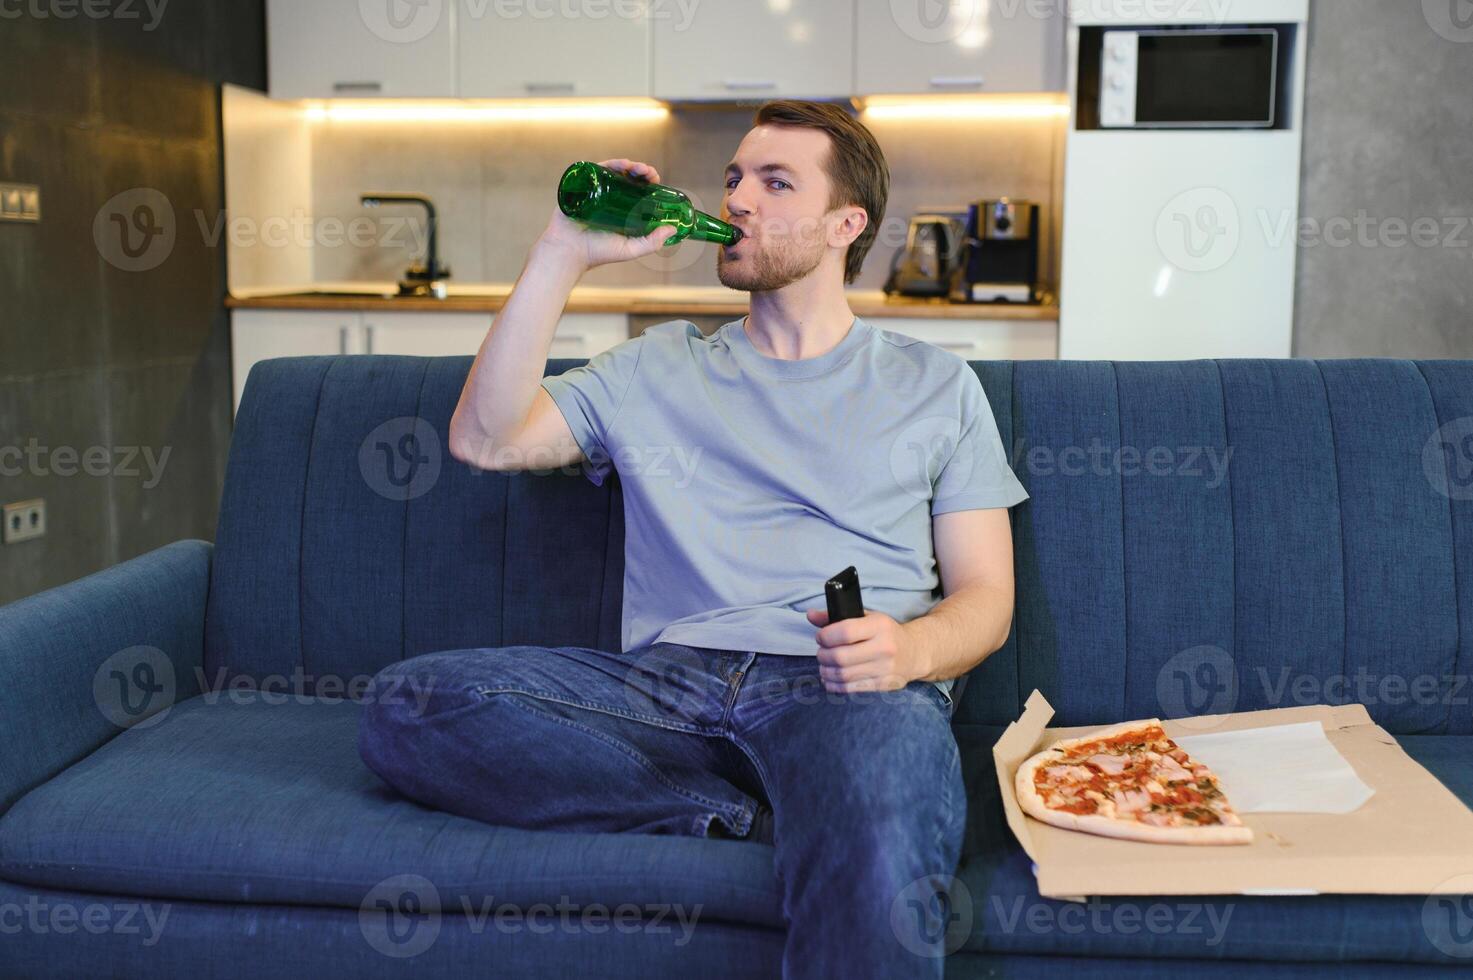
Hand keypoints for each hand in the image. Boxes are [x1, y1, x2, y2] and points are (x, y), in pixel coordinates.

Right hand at [536, 158, 677, 272]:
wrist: (569, 251)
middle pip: (630, 178)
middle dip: (642, 172)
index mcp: (624, 210)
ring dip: (628, 165)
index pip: (641, 191)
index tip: (657, 181)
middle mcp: (611, 198)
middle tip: (648, 173)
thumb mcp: (630, 249)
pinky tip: (621, 165)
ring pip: (615, 171)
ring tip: (637, 168)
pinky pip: (597, 170)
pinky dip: (611, 164)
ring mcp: (597, 191)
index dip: (650, 184)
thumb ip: (651, 243)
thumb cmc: (597, 253)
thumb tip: (672, 229)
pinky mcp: (583, 186)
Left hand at [806, 608, 930, 693]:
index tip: (820, 637)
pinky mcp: (883, 685)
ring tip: (824, 666)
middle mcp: (884, 648)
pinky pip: (851, 688)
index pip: (844, 632)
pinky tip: (830, 679)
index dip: (825, 636)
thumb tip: (810, 615)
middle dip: (823, 656)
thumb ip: (837, 616)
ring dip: (826, 671)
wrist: (914, 652)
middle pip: (840, 657)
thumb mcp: (867, 618)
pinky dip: (834, 685)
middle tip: (821, 653)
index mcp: (879, 626)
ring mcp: (885, 669)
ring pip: (843, 675)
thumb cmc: (886, 633)